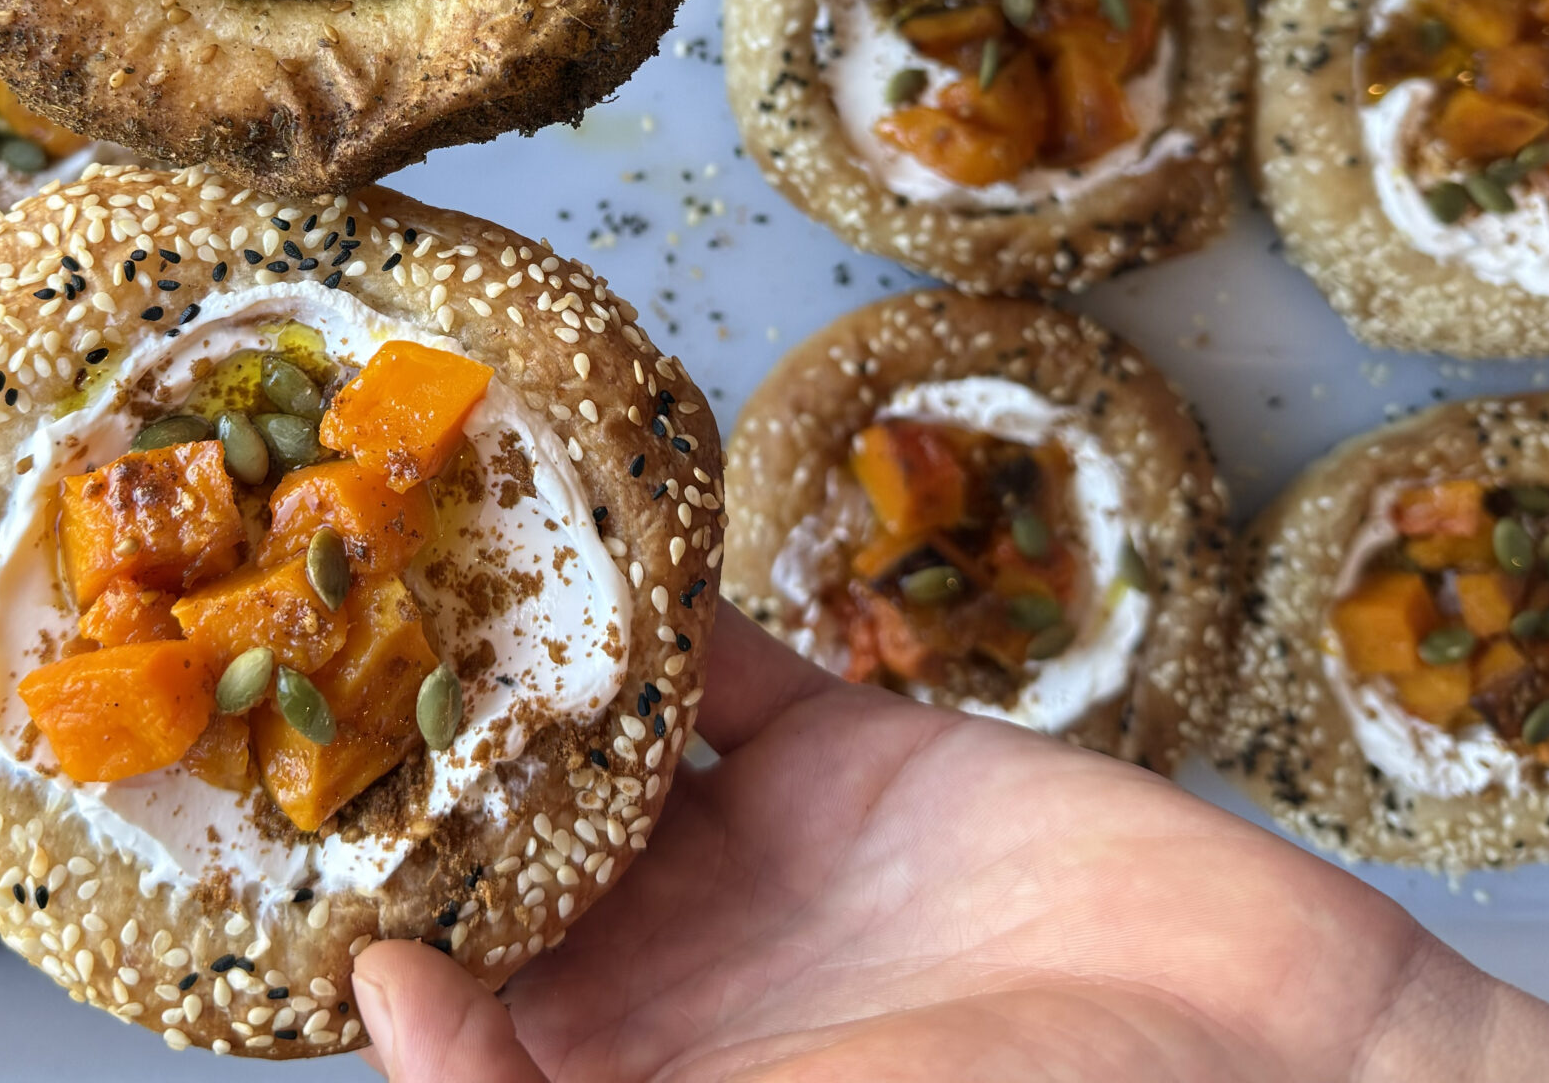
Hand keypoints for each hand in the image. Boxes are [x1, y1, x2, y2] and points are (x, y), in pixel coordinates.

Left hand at [354, 603, 1548, 1082]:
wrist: (1286, 1071)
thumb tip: (383, 994)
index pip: (454, 1003)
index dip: (365, 913)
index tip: (261, 812)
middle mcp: (668, 975)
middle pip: (498, 853)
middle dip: (409, 759)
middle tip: (299, 634)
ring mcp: (751, 857)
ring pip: (585, 741)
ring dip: (506, 660)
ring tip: (405, 556)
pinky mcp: (843, 753)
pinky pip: (715, 659)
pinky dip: (645, 598)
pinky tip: (574, 521)